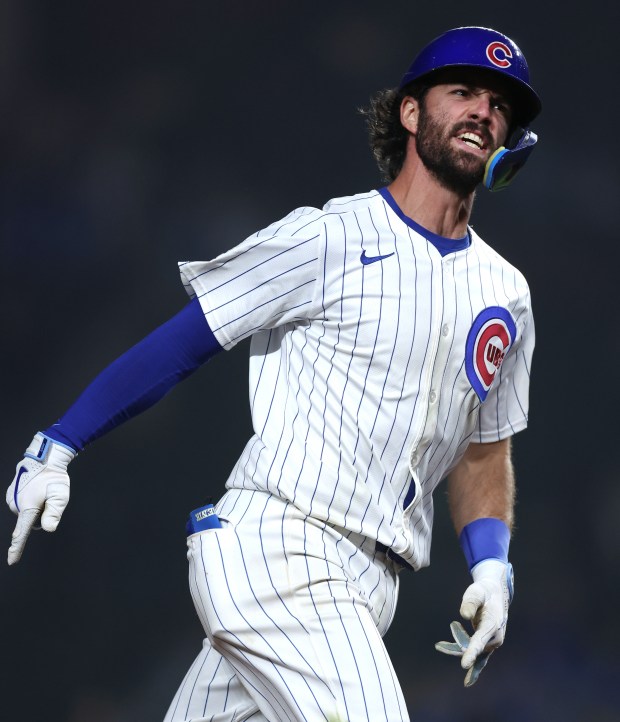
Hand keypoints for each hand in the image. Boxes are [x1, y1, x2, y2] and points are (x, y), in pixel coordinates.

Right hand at [6, 433, 75, 564]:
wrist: (43, 458)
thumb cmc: (53, 477)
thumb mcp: (60, 495)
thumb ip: (54, 512)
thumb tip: (48, 529)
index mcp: (27, 508)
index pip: (22, 533)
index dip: (17, 548)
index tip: (12, 561)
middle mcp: (15, 505)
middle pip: (30, 522)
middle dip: (40, 515)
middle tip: (48, 498)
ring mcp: (11, 499)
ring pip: (27, 514)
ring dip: (35, 508)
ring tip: (41, 492)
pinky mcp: (11, 495)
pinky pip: (23, 506)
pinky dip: (30, 502)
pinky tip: (35, 490)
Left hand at [435, 559, 513, 685]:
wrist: (495, 595)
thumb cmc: (483, 593)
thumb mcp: (476, 592)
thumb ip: (470, 603)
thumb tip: (464, 615)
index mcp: (492, 623)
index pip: (480, 640)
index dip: (472, 652)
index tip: (464, 664)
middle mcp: (495, 636)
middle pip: (473, 647)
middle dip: (457, 647)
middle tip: (440, 646)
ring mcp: (493, 642)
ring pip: (473, 652)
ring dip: (457, 649)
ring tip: (441, 646)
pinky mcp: (488, 644)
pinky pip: (478, 655)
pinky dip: (469, 659)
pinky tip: (467, 681)